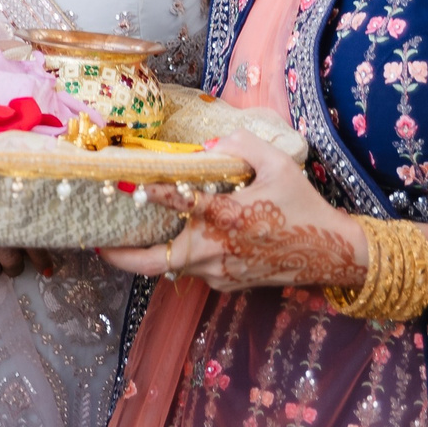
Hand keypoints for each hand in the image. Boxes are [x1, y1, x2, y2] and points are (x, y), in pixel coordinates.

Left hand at [104, 135, 367, 291]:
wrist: (331, 254)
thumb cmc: (303, 207)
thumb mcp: (279, 165)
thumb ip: (242, 145)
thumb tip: (209, 143)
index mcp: (226, 217)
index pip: (179, 204)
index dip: (151, 194)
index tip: (125, 185)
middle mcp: (215, 250)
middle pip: (154, 262)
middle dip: (120, 257)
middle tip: (96, 245)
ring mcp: (218, 272)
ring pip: (171, 267)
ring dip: (149, 254)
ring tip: (125, 238)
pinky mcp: (226, 283)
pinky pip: (194, 271)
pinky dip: (180, 258)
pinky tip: (175, 240)